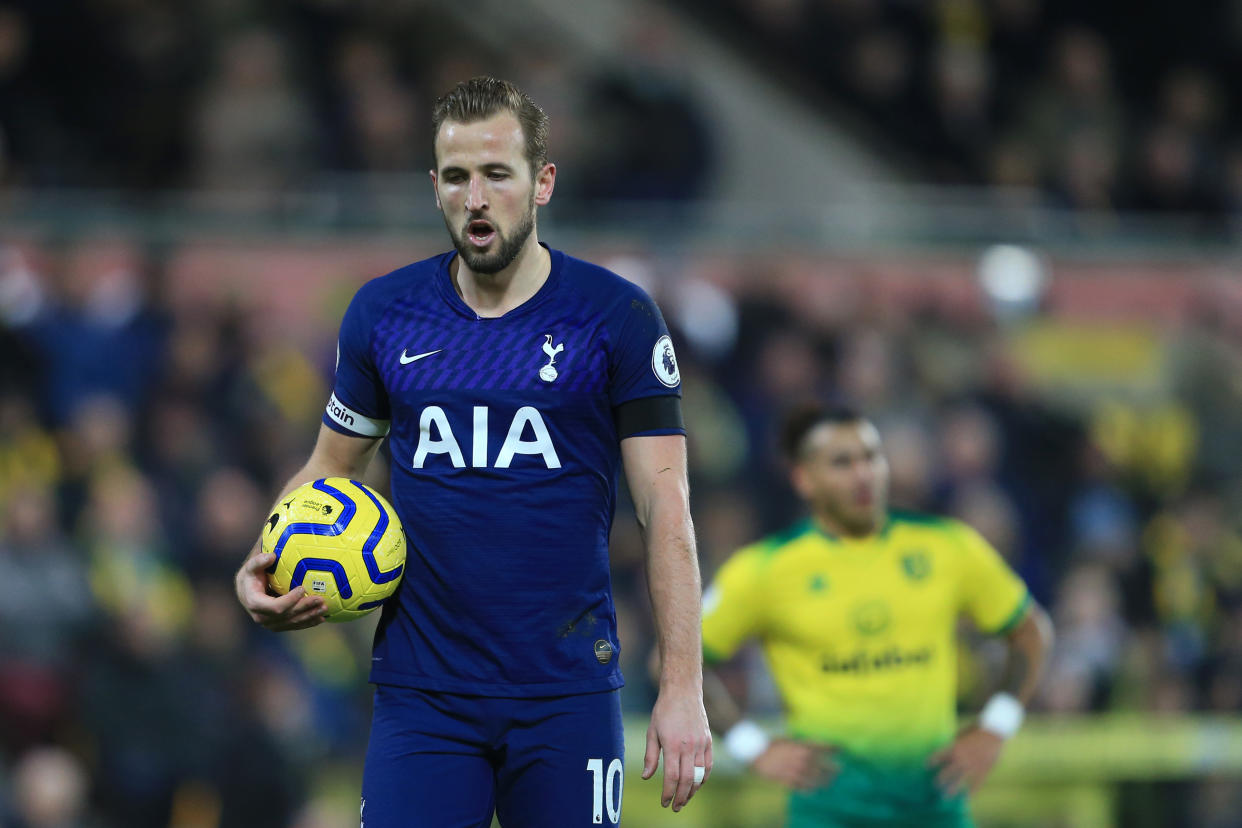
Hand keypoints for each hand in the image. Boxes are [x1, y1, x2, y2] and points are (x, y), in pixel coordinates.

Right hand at [235, 550, 326, 630]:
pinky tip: (322, 618)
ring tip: (325, 608)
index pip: (275, 607)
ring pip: (292, 623)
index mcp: (255, 603)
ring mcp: (270, 624)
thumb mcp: (251, 566)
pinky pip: (294, 625)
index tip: (302, 588)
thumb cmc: (251, 576)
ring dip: (310, 616)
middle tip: (321, 600)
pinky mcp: (278, 626)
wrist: (246, 591)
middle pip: (287, 616)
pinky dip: (308, 622)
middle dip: (305, 608)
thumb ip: (259, 561)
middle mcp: (261, 617)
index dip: (290, 600)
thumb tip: (272, 556)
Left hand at [641, 688, 712, 811]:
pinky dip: (704, 778)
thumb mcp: (652, 732)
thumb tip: (647, 777)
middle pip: (687, 780)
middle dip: (681, 797)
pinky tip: (697, 785)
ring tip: (685, 799)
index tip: (664, 802)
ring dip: (692, 791)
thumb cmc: (664, 710)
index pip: (672, 777)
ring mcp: (701, 744)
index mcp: (672, 744)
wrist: (683, 691)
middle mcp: (689, 746)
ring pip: (700, 775)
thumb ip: (650, 756)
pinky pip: (708, 765)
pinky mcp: (708, 741)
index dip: (668, 793)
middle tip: (675, 807)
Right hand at [751, 739, 836, 789]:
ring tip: (829, 782)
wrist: (756, 752)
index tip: (841, 749)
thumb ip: (804, 745)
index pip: (826, 747)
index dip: (835, 748)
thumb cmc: (773, 744)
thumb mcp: (790, 740)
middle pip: (826, 766)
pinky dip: (811, 789)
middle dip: (834, 768)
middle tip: (839, 769)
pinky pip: (805, 788)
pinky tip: (813, 789)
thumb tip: (817, 749)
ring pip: (818, 780)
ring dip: (825, 781)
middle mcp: (803, 759)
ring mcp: (797, 771)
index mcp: (804, 746)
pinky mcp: (790, 781)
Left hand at [927, 725, 1003, 796]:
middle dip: (939, 780)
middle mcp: (961, 759)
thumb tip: (948, 747)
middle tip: (935, 785)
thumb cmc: (976, 730)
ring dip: (951, 789)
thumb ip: (954, 742)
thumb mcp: (961, 734)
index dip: (931, 761)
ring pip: (959, 781)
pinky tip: (967, 798)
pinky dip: (971, 791)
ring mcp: (972, 766)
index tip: (926, 767)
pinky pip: (976, 783)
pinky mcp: (983, 770)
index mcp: (954, 747)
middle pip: (947, 772)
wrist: (994, 732)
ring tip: (945, 796)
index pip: (938, 756)